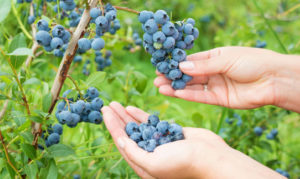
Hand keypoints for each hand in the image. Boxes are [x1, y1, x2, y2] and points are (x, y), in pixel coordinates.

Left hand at [101, 101, 282, 178]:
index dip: (112, 126)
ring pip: (138, 127)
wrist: (213, 158)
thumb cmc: (184, 164)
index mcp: (143, 165)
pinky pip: (151, 123)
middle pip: (128, 134)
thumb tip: (119, 140)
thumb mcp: (154, 163)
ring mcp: (159, 143)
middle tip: (107, 104)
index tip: (104, 111)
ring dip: (126, 116)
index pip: (122, 142)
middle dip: (116, 119)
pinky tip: (131, 108)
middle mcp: (149, 154)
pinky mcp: (169, 134)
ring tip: (115, 104)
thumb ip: (135, 153)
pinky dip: (141, 115)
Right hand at [154, 47, 291, 108]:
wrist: (273, 80)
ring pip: (192, 87)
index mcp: (215, 57)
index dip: (177, 63)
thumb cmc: (252, 62)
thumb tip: (181, 66)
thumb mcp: (225, 59)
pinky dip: (188, 95)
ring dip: (176, 87)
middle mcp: (214, 71)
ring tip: (160, 87)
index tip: (162, 65)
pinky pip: (201, 97)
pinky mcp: (219, 99)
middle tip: (157, 79)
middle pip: (189, 75)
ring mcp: (216, 85)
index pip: (192, 60)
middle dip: (173, 77)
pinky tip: (175, 93)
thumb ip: (203, 65)